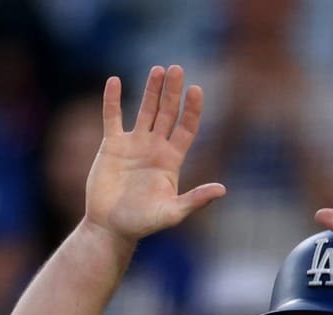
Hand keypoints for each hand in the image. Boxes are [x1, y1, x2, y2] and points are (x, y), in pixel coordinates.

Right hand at [84, 65, 226, 242]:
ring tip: (157, 70)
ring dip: (151, 90)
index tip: (195, 90)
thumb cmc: (141, 223)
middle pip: (168, 112)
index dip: (192, 109)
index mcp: (172, 159)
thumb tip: (222, 190)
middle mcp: (155, 147)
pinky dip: (112, 100)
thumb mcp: (171, 213)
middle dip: (173, 91)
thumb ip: (195, 200)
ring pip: (145, 110)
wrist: (110, 227)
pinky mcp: (112, 146)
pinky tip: (114, 81)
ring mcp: (133, 144)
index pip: (186, 127)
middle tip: (177, 69)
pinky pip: (112, 118)